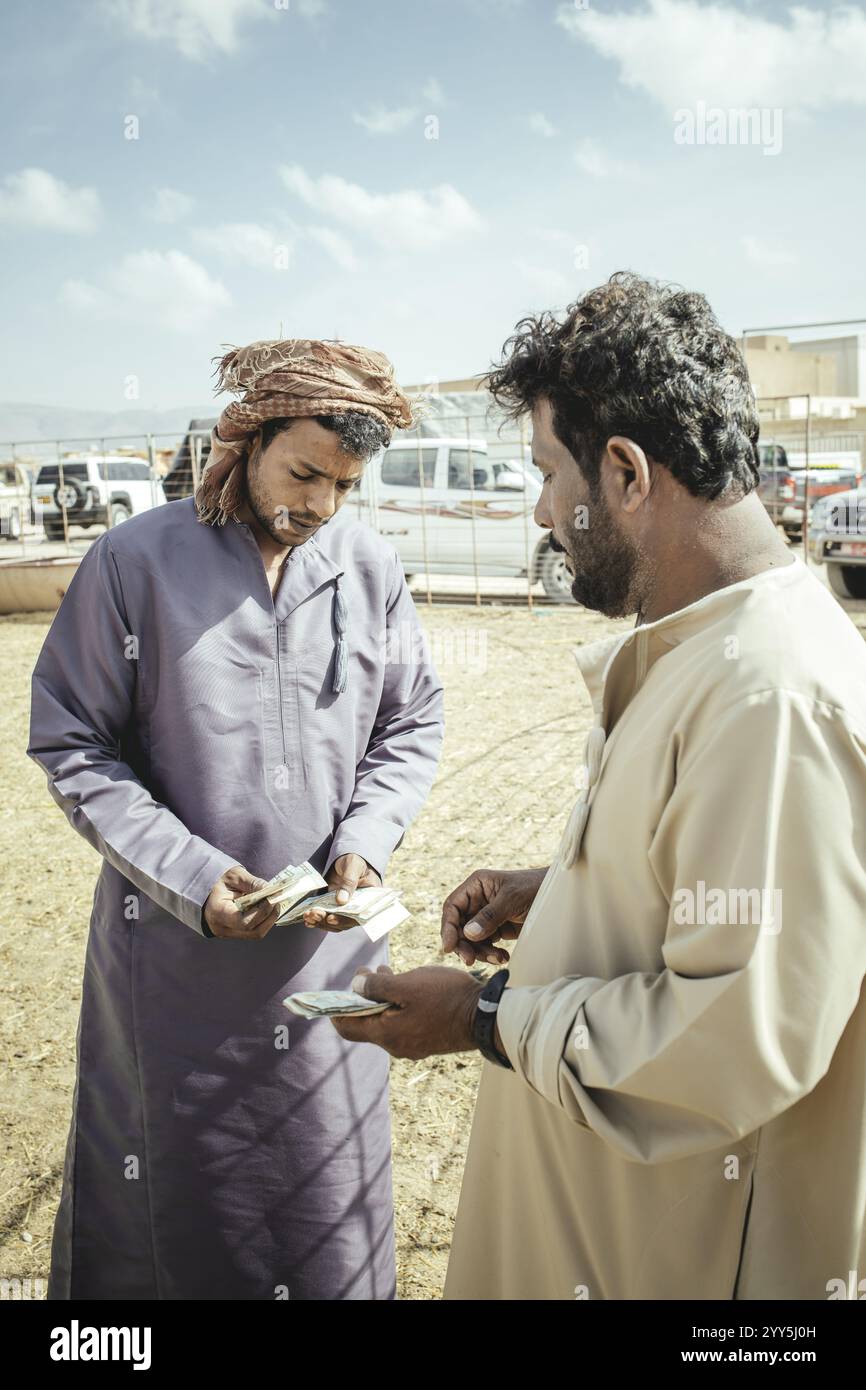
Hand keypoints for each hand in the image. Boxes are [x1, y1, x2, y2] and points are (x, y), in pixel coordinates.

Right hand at [203, 864, 280, 940]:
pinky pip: (252, 931)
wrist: (203, 890)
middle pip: (253, 931)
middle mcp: (222, 928)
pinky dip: (263, 920)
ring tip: (274, 903)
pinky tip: (266, 908)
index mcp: (218, 912)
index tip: (272, 898)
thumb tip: (271, 890)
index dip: (262, 911)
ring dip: (269, 919)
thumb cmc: (216, 881)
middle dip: (269, 916)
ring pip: (255, 933)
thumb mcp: (233, 876)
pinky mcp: (233, 933)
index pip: (244, 921)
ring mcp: (227, 933)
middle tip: (277, 900)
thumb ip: (253, 883)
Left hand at [302, 853, 381, 931]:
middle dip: (328, 920)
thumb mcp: (353, 866)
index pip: (360, 915)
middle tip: (315, 914)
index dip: (345, 920)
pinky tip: (307, 919)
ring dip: (320, 921)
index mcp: (370, 899)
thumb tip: (341, 900)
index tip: (331, 918)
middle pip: (344, 921)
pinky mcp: (334, 906)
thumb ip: (349, 881)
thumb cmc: (355, 859)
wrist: (346, 858)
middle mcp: (359, 908)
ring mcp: (346, 908)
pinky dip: (317, 920)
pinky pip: (327, 917)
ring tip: (308, 916)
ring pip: (334, 921)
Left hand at [330, 964, 483, 1060]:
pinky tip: (407, 986)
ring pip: (387, 1021)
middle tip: (366, 971)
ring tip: (386, 972)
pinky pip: (403, 1023)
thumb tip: (355, 985)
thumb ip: (377, 986)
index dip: (336, 1009)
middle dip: (363, 996)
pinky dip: (398, 1005)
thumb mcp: (408, 985)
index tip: (332, 992)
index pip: (347, 1028)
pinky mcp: (427, 1040)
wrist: (485, 1017)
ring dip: (382, 998)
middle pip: (367, 1023)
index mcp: (386, 1034)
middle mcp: (396, 1046)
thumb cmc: (445, 998)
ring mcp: (413, 1045)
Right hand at [441, 867, 547, 966]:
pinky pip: (485, 945)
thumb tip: (468, 934)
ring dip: (480, 952)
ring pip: (471, 939)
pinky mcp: (496, 928)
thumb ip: (489, 916)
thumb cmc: (534, 888)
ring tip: (498, 958)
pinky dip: (491, 954)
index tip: (449, 947)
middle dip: (464, 945)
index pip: (452, 907)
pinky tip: (503, 957)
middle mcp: (477, 900)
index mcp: (476, 886)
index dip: (448, 927)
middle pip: (459, 927)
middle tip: (470, 960)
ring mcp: (486, 916)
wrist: (557, 897)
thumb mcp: (512, 899)